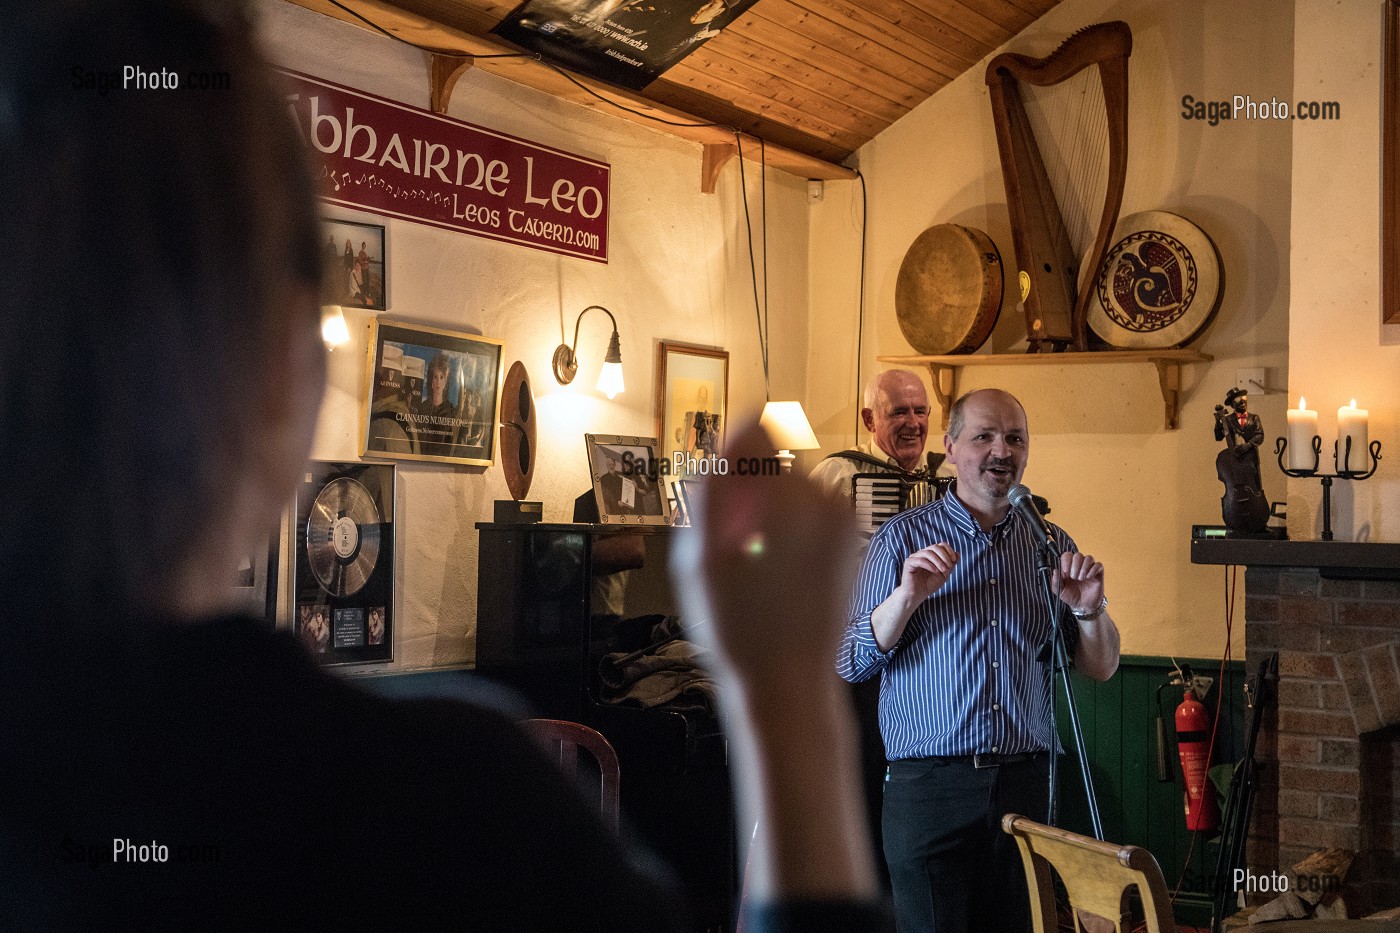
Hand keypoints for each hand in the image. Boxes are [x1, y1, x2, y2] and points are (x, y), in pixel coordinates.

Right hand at [669, 422, 862, 687]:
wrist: (790, 683)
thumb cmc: (738, 629)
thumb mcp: (700, 557)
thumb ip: (716, 484)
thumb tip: (739, 426)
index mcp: (785, 496)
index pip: (751, 432)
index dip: (726, 466)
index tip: (719, 509)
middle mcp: (823, 498)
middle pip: (770, 464)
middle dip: (747, 495)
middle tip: (734, 555)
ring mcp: (843, 518)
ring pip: (789, 488)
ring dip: (769, 514)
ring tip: (757, 569)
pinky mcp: (851, 537)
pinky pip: (810, 512)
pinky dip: (791, 530)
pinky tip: (780, 576)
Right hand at [898, 543, 957, 603]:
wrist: (917, 595)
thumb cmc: (929, 585)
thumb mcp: (944, 574)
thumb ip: (950, 564)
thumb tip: (957, 553)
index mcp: (930, 555)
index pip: (940, 545)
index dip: (948, 550)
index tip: (954, 560)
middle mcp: (922, 554)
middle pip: (935, 547)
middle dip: (944, 556)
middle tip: (949, 566)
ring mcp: (914, 557)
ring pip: (928, 553)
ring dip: (938, 561)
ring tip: (943, 571)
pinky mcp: (908, 563)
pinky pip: (920, 560)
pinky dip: (929, 565)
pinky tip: (935, 571)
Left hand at [1053, 550, 1103, 615]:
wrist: (1083, 606)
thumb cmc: (1071, 597)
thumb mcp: (1060, 591)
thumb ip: (1056, 581)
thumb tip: (1055, 571)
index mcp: (1068, 568)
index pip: (1067, 555)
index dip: (1066, 561)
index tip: (1066, 571)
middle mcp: (1079, 566)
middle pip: (1078, 555)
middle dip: (1075, 565)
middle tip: (1074, 577)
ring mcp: (1089, 569)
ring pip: (1089, 558)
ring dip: (1084, 568)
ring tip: (1081, 579)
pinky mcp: (1098, 574)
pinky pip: (1099, 565)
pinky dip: (1093, 569)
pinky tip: (1089, 577)